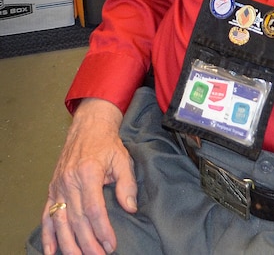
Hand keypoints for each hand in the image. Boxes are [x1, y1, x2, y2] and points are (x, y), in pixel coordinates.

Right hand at [40, 98, 136, 254]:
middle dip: (88, 243)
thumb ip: (127, 184)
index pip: (94, 210)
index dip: (102, 230)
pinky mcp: (52, 189)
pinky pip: (47, 216)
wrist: (89, 126)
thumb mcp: (123, 159)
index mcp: (88, 173)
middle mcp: (69, 182)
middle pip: (77, 220)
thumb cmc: (107, 143)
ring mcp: (58, 187)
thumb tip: (130, 207)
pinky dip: (48, 235)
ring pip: (60, 222)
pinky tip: (52, 251)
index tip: (111, 245)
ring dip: (69, 244)